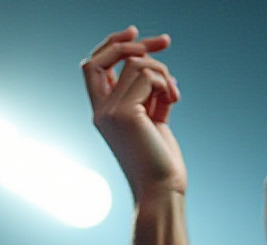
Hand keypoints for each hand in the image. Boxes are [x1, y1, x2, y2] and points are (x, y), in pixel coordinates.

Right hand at [82, 27, 184, 197]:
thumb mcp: (153, 118)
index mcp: (104, 112)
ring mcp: (110, 112)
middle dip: (138, 44)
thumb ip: (148, 94)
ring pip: (136, 64)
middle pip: (106, 56)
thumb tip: (155, 63)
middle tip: (166, 42)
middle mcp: (101, 111)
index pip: (94, 66)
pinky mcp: (124, 113)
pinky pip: (147, 76)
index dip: (113, 45)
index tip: (136, 34)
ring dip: (163, 73)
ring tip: (173, 95)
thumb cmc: (161, 160)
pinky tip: (173, 101)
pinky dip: (165, 84)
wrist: (161, 189)